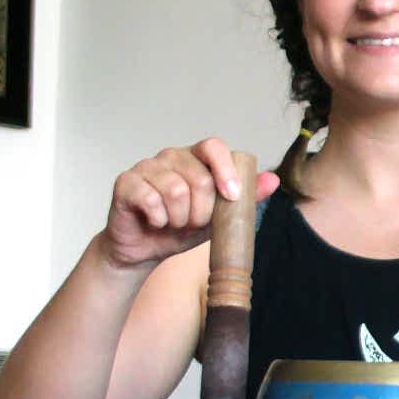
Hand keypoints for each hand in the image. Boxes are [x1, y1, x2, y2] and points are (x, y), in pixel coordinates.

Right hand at [98, 137, 277, 269]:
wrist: (144, 251)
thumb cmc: (179, 230)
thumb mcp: (218, 218)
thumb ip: (244, 198)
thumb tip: (273, 180)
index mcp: (194, 159)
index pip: (213, 147)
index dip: (225, 170)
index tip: (231, 196)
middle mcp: (170, 156)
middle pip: (199, 177)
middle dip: (201, 211)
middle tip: (192, 223)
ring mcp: (146, 167)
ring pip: (175, 190)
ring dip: (179, 219)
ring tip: (172, 224)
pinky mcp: (125, 182)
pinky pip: (151, 200)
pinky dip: (158, 219)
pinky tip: (154, 222)